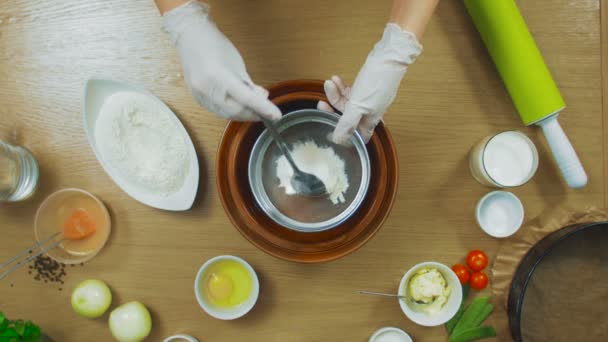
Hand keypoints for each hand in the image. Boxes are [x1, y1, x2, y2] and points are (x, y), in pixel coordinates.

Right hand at [163, 1, 280, 120]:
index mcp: (220, 77)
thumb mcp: (238, 63)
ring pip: (227, 115)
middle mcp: (208, 89)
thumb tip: (261, 99)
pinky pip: (218, 111)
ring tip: (253, 107)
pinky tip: (238, 105)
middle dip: (253, 113)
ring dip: (243, 113)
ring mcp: (200, 96)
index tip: (276, 115)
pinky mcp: (197, 99)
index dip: (263, 108)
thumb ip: (248, 84)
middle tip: (265, 110)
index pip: (247, 98)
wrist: (190, 37)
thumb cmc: (216, 46)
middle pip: (236, 111)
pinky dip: (231, 111)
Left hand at [318, 23, 421, 143]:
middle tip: (321, 104)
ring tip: (329, 83)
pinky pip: (348, 92)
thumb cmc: (377, 81)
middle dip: (332, 111)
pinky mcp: (364, 89)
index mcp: (370, 121)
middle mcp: (368, 113)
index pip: (357, 137)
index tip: (328, 131)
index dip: (344, 137)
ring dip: (335, 94)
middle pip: (347, 119)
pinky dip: (340, 87)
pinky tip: (335, 79)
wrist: (389, 57)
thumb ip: (347, 124)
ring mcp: (366, 100)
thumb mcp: (358, 106)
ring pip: (346, 103)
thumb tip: (337, 141)